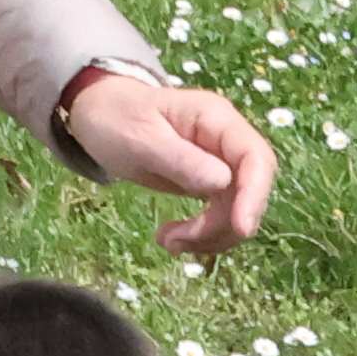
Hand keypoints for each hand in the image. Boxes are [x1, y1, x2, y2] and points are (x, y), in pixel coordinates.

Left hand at [59, 67, 277, 252]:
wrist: (100, 113)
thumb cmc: (115, 116)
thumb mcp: (139, 137)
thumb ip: (179, 158)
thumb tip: (223, 182)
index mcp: (215, 119)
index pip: (256, 158)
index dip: (255, 195)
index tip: (241, 228)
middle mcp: (226, 141)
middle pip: (249, 191)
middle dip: (222, 225)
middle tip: (179, 241)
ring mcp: (221, 164)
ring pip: (237, 212)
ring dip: (208, 236)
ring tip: (167, 242)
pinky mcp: (211, 185)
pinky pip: (220, 217)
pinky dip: (201, 236)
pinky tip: (171, 238)